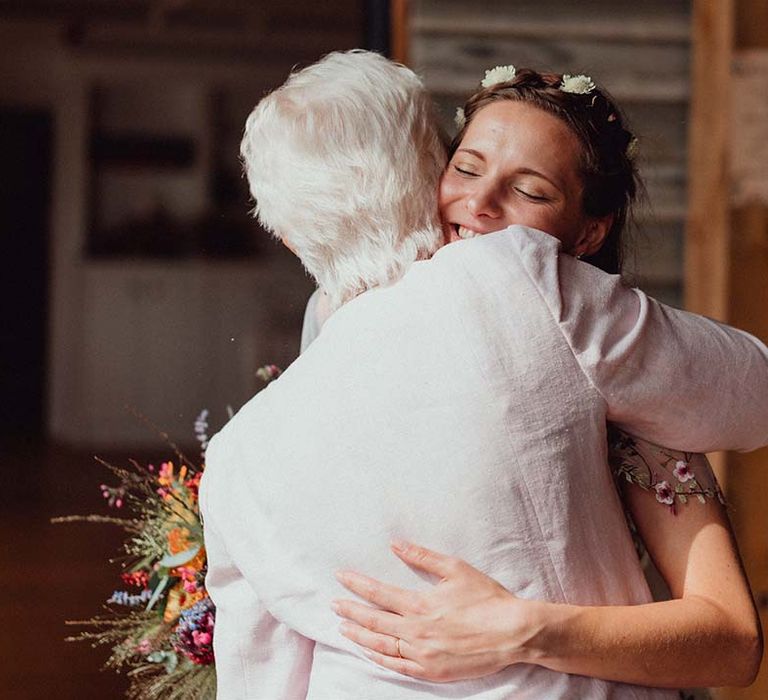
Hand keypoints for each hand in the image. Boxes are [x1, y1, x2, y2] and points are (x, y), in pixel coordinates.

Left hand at [332, 540, 538, 681]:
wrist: (513, 633)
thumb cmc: (487, 598)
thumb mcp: (455, 569)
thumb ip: (422, 556)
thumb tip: (396, 544)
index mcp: (421, 605)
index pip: (379, 594)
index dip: (357, 585)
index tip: (341, 577)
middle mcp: (416, 631)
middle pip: (374, 621)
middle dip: (350, 611)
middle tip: (333, 604)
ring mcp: (422, 654)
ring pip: (381, 645)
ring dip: (359, 635)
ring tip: (343, 627)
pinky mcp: (432, 671)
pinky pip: (396, 666)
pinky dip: (378, 658)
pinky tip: (368, 651)